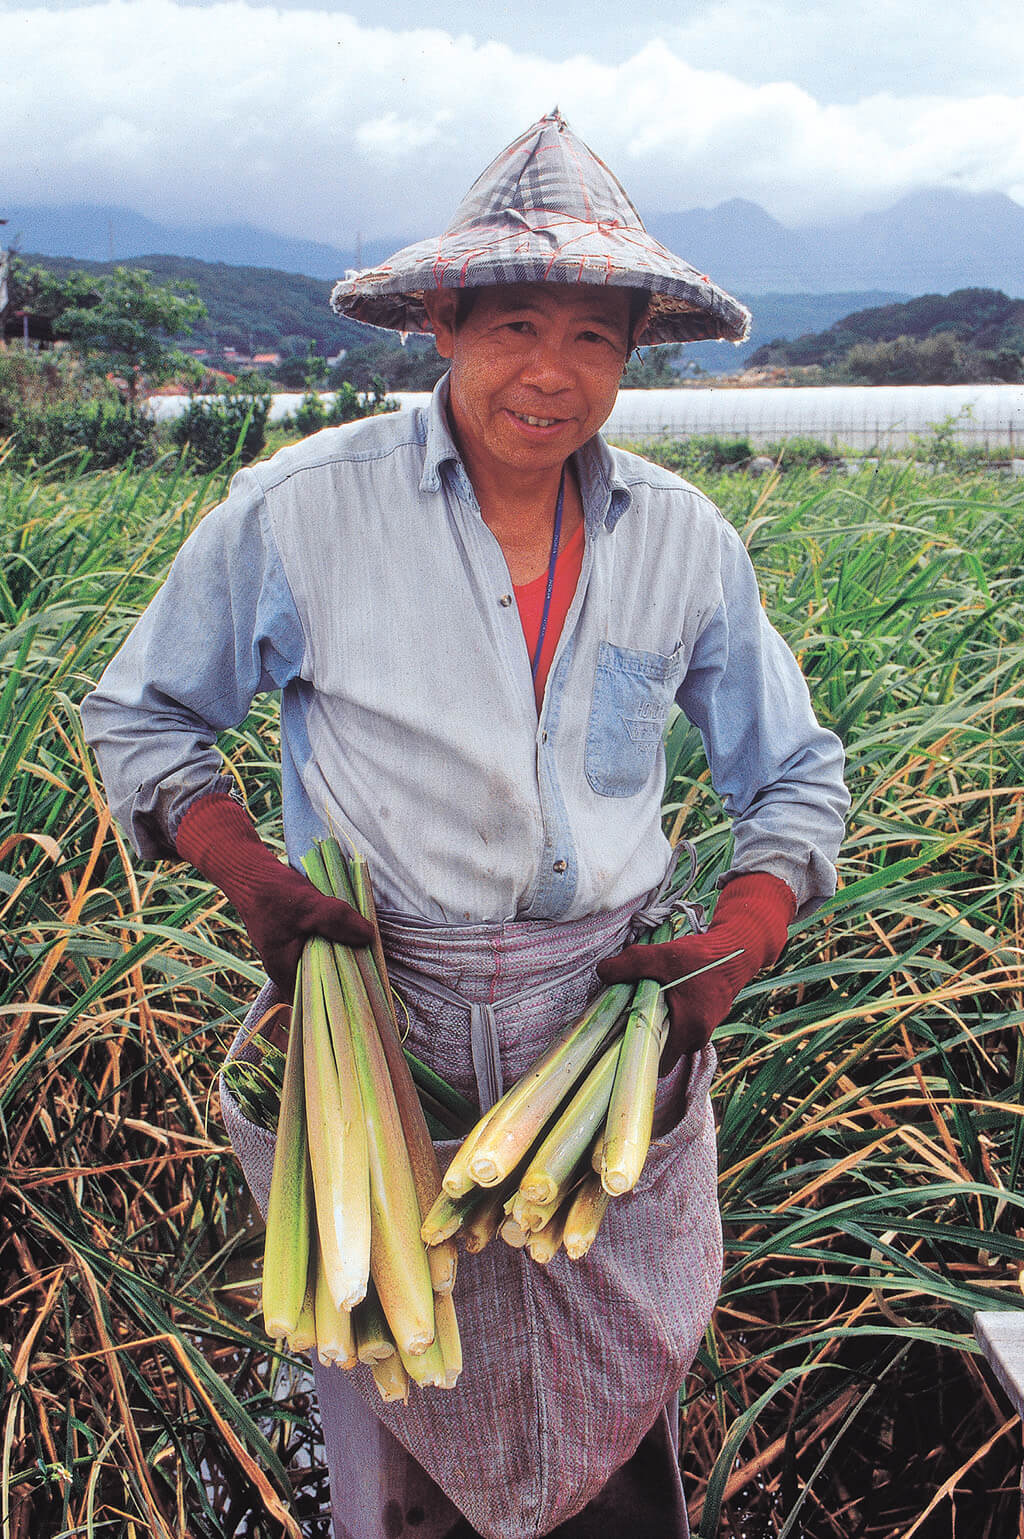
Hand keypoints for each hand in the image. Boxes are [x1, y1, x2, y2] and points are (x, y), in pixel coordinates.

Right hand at [175, 794, 373, 995]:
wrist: (250, 872)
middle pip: (324, 981)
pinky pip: (322, 946)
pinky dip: (335, 941)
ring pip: (325, 961)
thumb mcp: (309, 907)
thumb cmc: (272, 895)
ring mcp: (291, 952)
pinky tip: (351, 932)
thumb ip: (338, 922)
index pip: (315, 1001)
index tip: (364, 991)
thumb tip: (369, 937)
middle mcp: (288, 967)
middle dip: (347, 974)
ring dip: (343, 954)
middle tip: (371, 968)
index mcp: (286, 971)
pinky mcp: (297, 937)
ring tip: (366, 950)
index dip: (339, 1000)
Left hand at [596, 872, 795, 1070]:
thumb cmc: (702, 957)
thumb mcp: (662, 956)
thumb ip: (629, 964)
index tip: (618, 1039)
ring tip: (646, 1000)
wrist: (738, 949)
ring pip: (671, 1036)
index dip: (636, 1054)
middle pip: (662, 1049)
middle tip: (629, 1012)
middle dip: (645, 1034)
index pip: (658, 1063)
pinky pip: (681, 1026)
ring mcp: (704, 1030)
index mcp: (688, 1031)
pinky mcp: (705, 1019)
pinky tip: (662, 995)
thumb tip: (601, 972)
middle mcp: (699, 1037)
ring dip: (658, 1022)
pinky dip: (670, 1015)